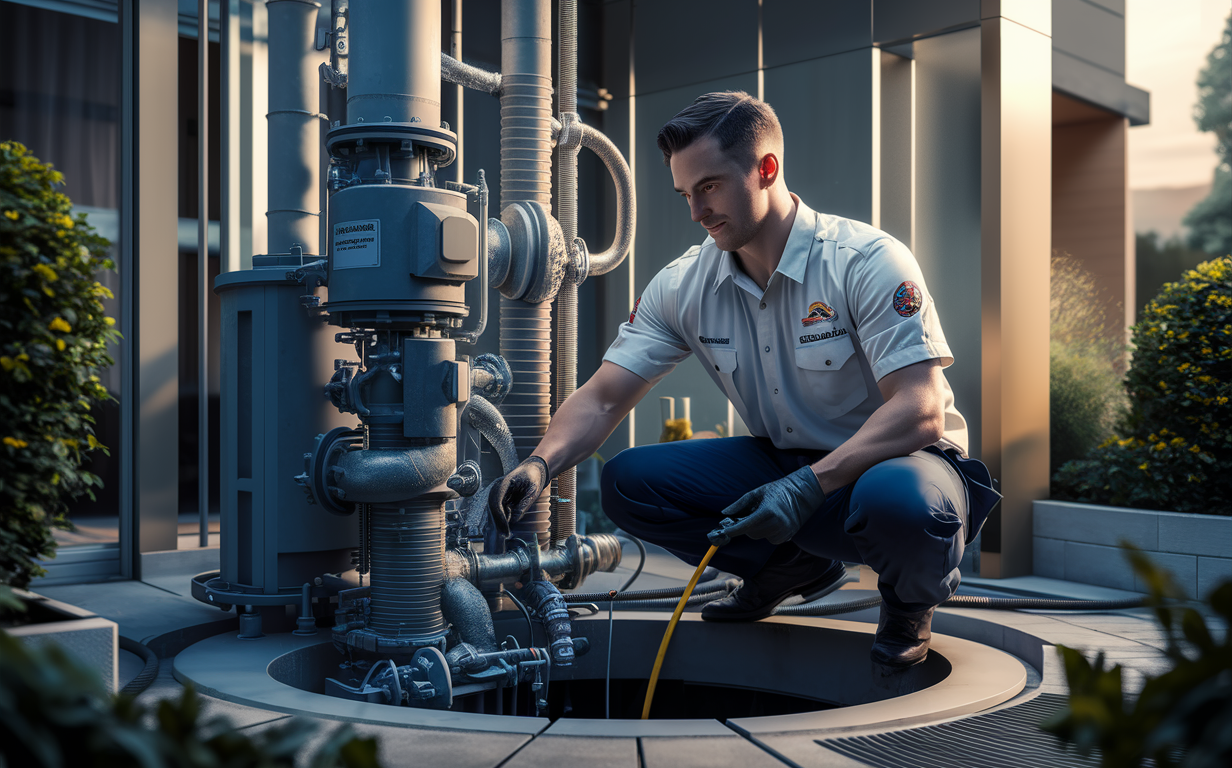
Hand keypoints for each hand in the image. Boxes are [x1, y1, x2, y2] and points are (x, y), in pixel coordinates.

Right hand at [488, 456, 549, 534]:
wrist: (534, 469)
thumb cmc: (533, 477)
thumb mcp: (533, 490)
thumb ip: (524, 504)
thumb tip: (513, 520)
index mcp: (503, 484)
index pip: (496, 502)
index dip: (499, 517)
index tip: (505, 529)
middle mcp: (497, 489)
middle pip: (491, 508)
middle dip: (496, 523)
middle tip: (504, 536)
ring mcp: (497, 494)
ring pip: (491, 511)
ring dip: (496, 524)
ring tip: (503, 535)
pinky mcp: (501, 500)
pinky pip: (496, 512)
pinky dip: (499, 521)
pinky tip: (503, 530)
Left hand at [707, 466, 825, 545]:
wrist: (803, 493)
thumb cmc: (778, 490)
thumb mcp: (757, 493)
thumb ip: (740, 504)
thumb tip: (725, 513)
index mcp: (768, 512)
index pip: (745, 526)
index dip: (732, 530)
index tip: (723, 533)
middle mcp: (777, 524)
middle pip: (751, 533)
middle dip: (745, 526)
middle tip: (746, 515)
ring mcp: (784, 532)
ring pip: (759, 537)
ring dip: (755, 529)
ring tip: (762, 515)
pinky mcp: (787, 537)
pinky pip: (769, 539)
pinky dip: (765, 532)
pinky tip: (771, 521)